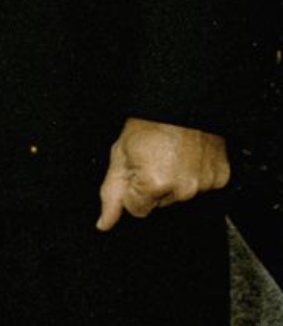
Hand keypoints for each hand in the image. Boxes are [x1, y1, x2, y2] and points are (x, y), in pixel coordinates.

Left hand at [96, 117, 230, 230]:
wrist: (180, 102)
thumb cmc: (147, 124)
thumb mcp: (120, 155)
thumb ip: (111, 193)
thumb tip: (104, 223)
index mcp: (155, 184)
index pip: (136, 210)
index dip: (131, 190)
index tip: (135, 170)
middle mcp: (183, 189)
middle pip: (159, 204)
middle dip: (152, 186)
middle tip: (152, 159)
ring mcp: (204, 185)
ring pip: (180, 197)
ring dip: (173, 182)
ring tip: (169, 155)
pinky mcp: (220, 178)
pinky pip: (202, 187)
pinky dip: (194, 176)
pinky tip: (187, 157)